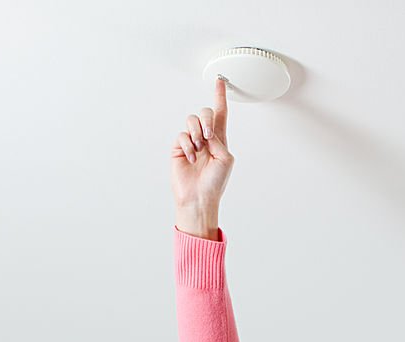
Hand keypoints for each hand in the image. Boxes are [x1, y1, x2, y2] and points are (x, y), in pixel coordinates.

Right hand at [170, 77, 234, 220]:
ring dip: (197, 133)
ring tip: (199, 149)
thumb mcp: (226, 158)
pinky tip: (190, 157)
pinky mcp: (178, 148)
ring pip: (192, 121)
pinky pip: (181, 135)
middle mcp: (205, 138)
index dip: (220, 96)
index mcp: (220, 140)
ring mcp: (191, 143)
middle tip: (208, 137)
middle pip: (205, 113)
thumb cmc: (215, 182)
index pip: (220, 113)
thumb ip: (219, 139)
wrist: (199, 197)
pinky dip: (187, 145)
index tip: (220, 81)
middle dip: (206, 121)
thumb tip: (206, 130)